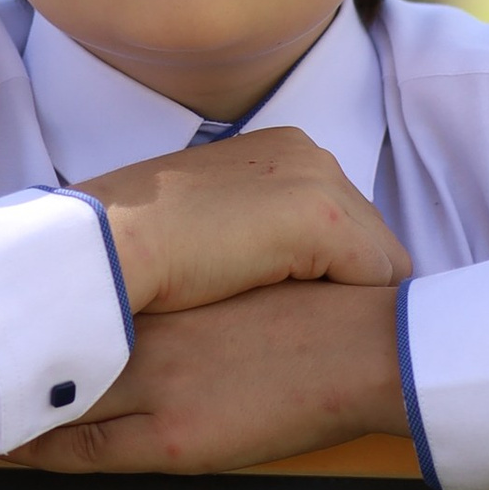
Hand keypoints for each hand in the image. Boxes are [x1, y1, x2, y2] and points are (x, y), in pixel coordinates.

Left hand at [3, 277, 406, 475]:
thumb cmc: (324, 314)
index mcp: (164, 289)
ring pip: (54, 395)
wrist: (370, 349)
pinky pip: (84, 449)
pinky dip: (36, 451)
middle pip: (48, 342)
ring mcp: (153, 382)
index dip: (23, 305)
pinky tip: (1, 453)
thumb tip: (150, 290)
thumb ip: (196, 288)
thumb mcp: (252, 280)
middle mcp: (146, 328)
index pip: (72, 296)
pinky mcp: (171, 436)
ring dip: (5, 404)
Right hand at [76, 128, 408, 318]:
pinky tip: (327, 338)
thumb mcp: (204, 225)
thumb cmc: (136, 247)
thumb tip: (266, 269)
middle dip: (352, 284)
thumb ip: (248, 232)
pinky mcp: (322, 220)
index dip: (330, 269)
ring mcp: (318, 182)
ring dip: (354, 301)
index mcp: (279, 149)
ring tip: (331, 341)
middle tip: (330, 331)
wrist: (107, 245)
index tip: (312, 309)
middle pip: (371, 235)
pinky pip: (378, 277)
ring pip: (381, 260)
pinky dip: (357, 311)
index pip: (342, 216)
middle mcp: (307, 154)